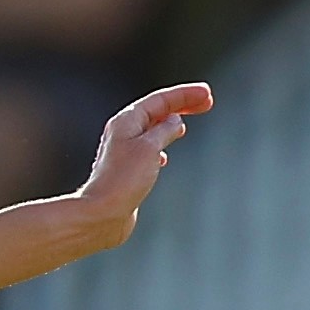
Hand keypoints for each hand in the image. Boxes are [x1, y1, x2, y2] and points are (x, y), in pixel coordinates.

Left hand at [73, 84, 213, 244]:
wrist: (101, 215)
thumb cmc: (123, 180)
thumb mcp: (150, 148)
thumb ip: (165, 130)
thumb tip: (175, 122)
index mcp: (127, 121)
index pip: (160, 99)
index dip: (185, 94)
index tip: (207, 94)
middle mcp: (123, 134)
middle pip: (157, 112)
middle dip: (182, 106)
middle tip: (207, 103)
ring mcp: (124, 153)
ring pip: (151, 132)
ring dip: (169, 126)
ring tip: (185, 126)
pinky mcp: (126, 172)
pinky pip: (146, 152)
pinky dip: (159, 148)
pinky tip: (164, 158)